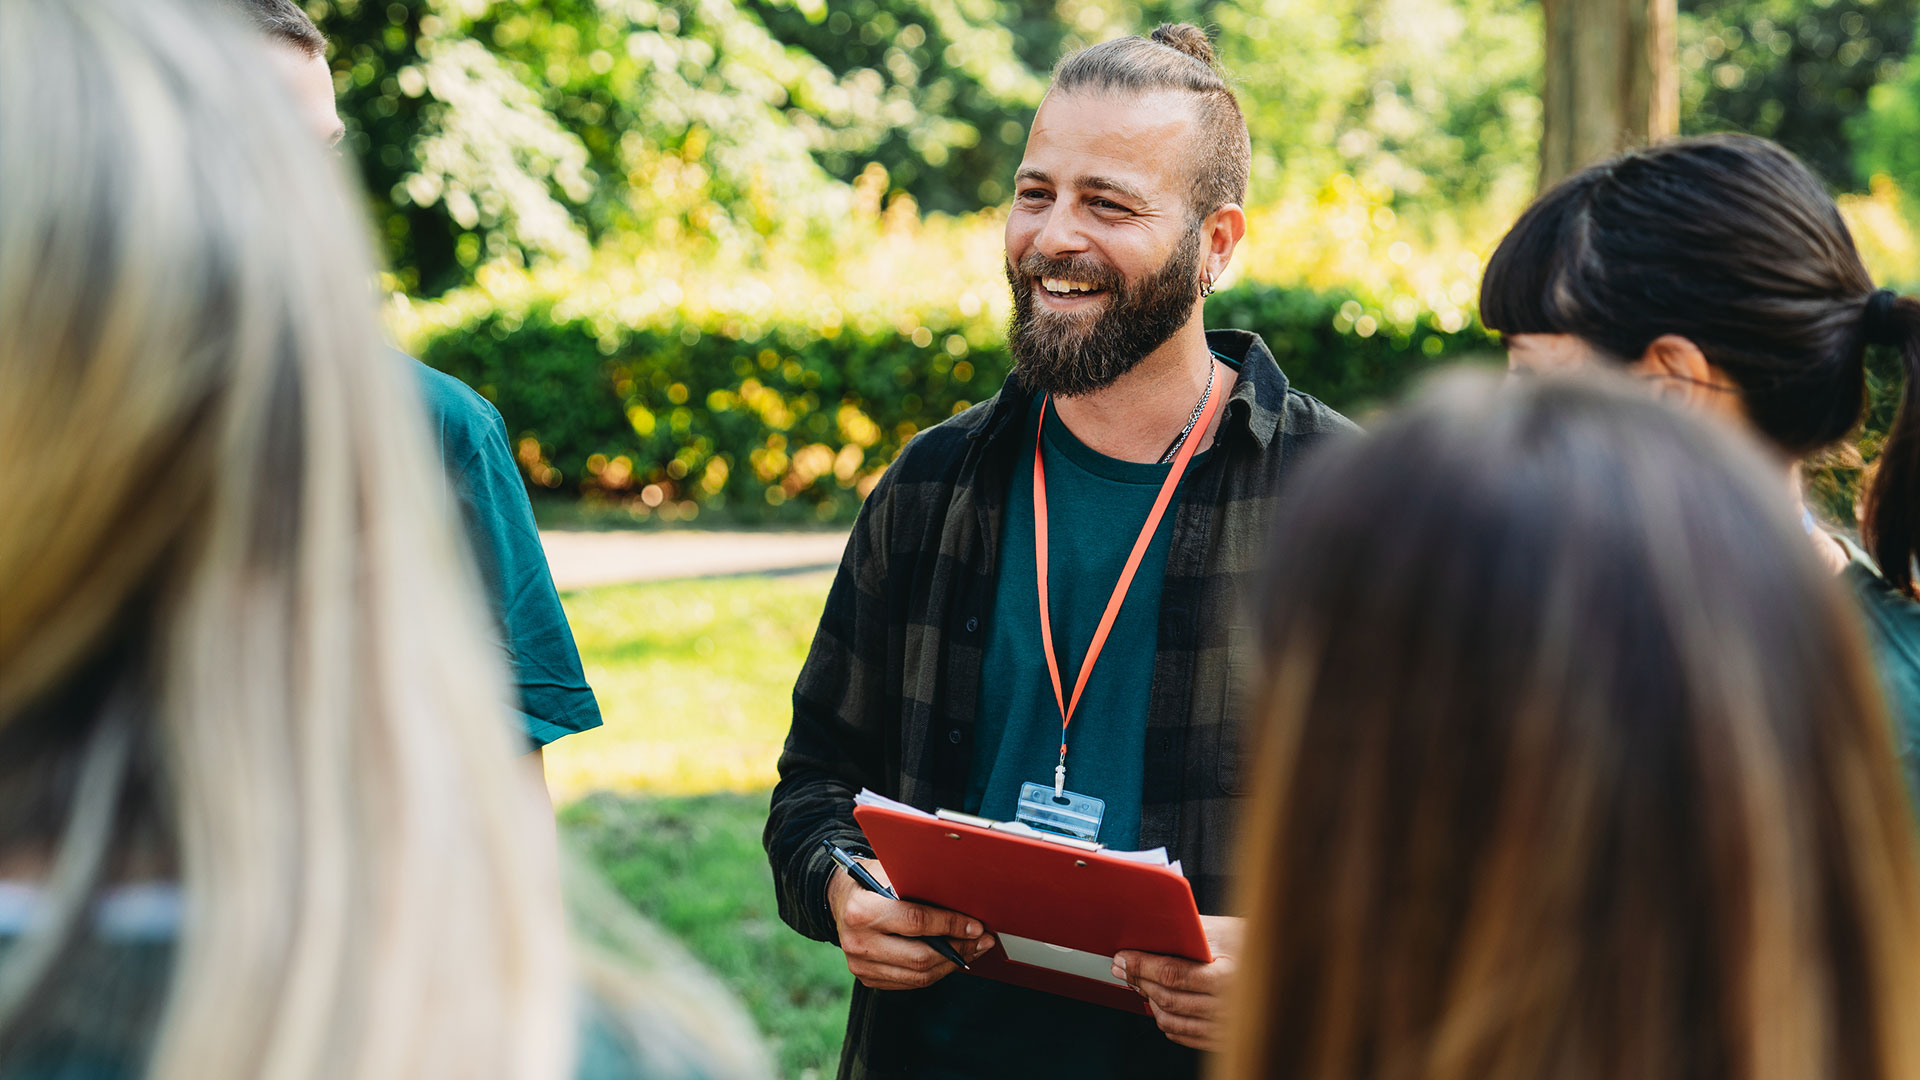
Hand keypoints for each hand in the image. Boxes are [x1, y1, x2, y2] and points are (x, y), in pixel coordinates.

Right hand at [828, 858, 994, 989]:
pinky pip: (910, 982)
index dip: (951, 925)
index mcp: (862, 911)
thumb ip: (917, 884)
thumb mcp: (888, 871)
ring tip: (972, 950)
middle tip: (981, 940)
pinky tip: (950, 959)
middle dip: (959, 949)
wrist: (838, 900)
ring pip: (918, 975)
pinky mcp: (868, 978)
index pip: (916, 922)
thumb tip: (961, 898)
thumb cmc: (868, 881)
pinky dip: (935, 972)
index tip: (975, 925)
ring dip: (951, 964)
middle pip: (920, 956)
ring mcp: (861, 965)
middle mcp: (858, 942)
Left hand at [1112, 914, 1240, 1051]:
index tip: (1124, 957)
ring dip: (1148, 1000)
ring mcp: (1225, 1027)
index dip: (1142, 965)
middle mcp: (1228, 1007)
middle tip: (1123, 967)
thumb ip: (1187, 933)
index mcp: (1229, 978)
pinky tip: (1159, 1003)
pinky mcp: (1222, 1039)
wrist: (1281, 968)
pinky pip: (1184, 1035)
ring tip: (1139, 983)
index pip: (1173, 974)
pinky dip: (1165, 1020)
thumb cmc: (1253, 946)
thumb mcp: (1223, 931)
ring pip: (1171, 1020)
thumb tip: (1150, 933)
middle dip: (1139, 980)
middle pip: (1168, 998)